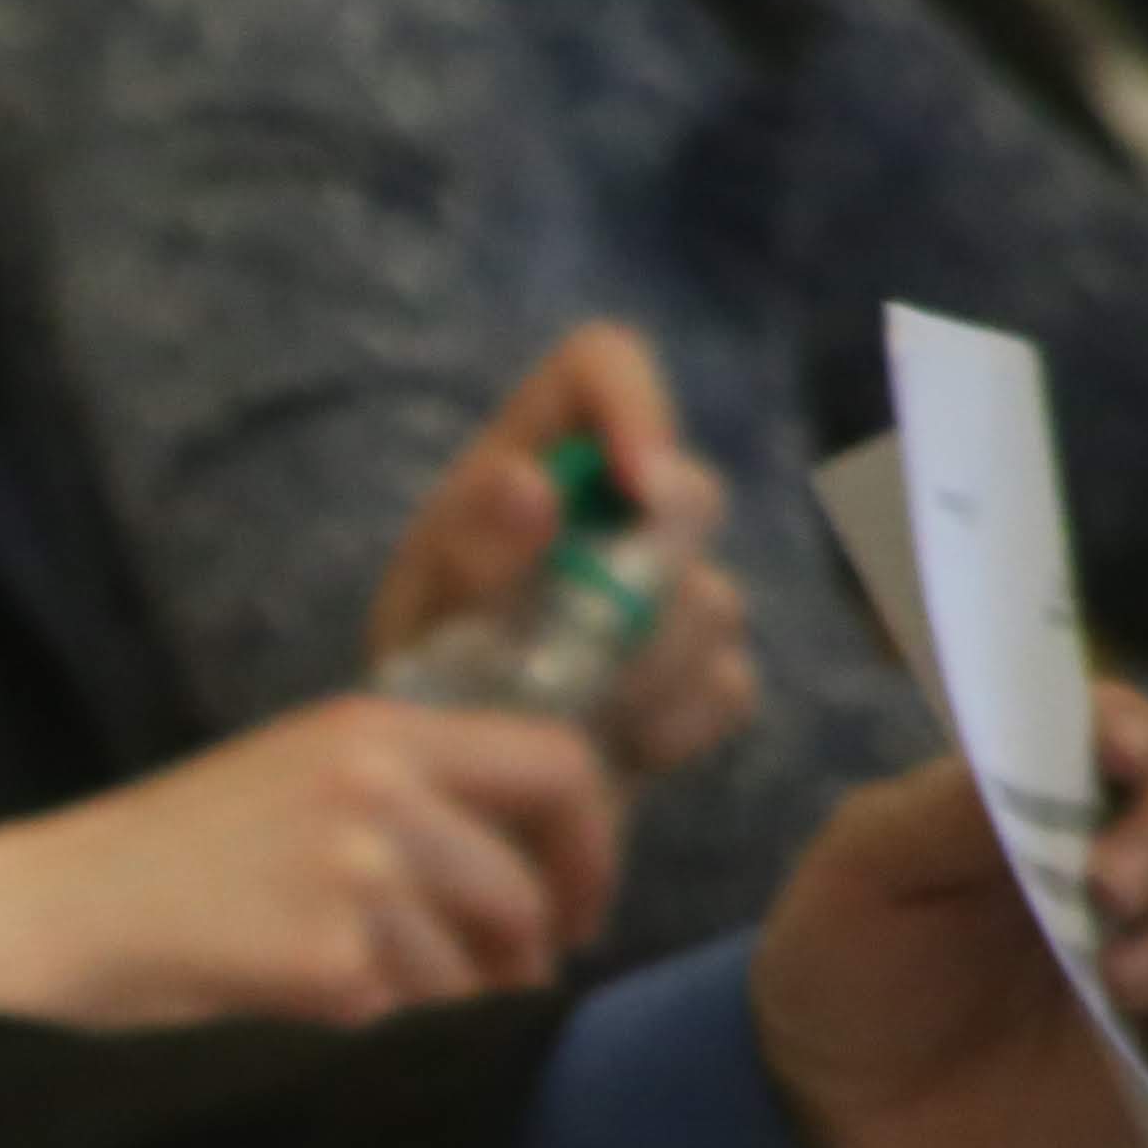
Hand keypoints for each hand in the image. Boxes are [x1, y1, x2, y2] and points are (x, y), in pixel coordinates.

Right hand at [0, 696, 619, 1028]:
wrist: (40, 919)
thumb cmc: (157, 867)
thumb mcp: (290, 781)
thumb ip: (406, 794)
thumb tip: (534, 875)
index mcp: (372, 728)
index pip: (560, 765)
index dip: (590, 848)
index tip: (573, 908)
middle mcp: (377, 787)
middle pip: (526, 891)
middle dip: (520, 962)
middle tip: (483, 994)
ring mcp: (355, 873)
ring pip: (478, 972)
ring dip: (445, 1013)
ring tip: (367, 1013)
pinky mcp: (328, 963)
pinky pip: (414, 1024)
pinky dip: (381, 1042)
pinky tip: (315, 1029)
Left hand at [366, 319, 755, 777]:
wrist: (449, 782)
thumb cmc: (421, 667)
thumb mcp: (422, 608)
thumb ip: (469, 547)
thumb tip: (532, 484)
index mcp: (534, 458)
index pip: (602, 366)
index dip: (637, 407)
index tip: (637, 483)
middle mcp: (621, 508)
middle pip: (695, 493)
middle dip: (644, 582)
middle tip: (579, 650)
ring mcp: (677, 588)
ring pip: (716, 606)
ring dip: (640, 673)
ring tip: (563, 714)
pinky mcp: (706, 674)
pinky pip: (726, 687)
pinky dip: (667, 728)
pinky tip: (608, 750)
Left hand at [755, 684, 1147, 1147]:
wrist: (834, 1126)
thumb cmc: (838, 979)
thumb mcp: (862, 876)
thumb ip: (945, 805)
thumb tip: (1048, 749)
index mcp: (1035, 810)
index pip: (1114, 742)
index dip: (1129, 732)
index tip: (1120, 757)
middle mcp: (1113, 874)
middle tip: (1108, 892)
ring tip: (1124, 985)